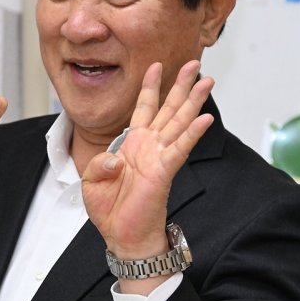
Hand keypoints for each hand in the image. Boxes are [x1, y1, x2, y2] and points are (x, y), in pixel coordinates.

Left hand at [81, 61, 212, 264]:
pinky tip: (204, 119)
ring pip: (179, 122)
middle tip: (195, 64)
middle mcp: (150, 146)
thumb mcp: (92, 179)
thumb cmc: (110, 209)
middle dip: (181, 85)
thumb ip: (100, 163)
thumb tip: (116, 159)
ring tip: (207, 81)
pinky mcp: (164, 172)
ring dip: (193, 101)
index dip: (150, 86)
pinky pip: (180, 150)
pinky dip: (192, 134)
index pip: (144, 108)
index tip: (156, 65)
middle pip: (169, 108)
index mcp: (133, 144)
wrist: (122, 236)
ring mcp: (159, 157)